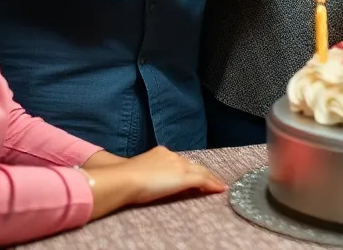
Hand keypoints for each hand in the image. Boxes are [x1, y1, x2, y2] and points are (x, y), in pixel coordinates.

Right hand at [85, 146, 226, 219]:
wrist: (125, 179)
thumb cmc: (123, 177)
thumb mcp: (135, 170)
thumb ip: (142, 171)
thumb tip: (140, 178)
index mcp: (160, 152)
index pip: (178, 160)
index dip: (187, 168)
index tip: (191, 173)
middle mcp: (172, 156)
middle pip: (192, 164)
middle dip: (202, 171)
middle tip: (211, 179)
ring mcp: (179, 165)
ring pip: (201, 171)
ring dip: (210, 178)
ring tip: (217, 185)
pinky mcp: (184, 177)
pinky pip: (203, 180)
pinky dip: (212, 184)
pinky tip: (219, 189)